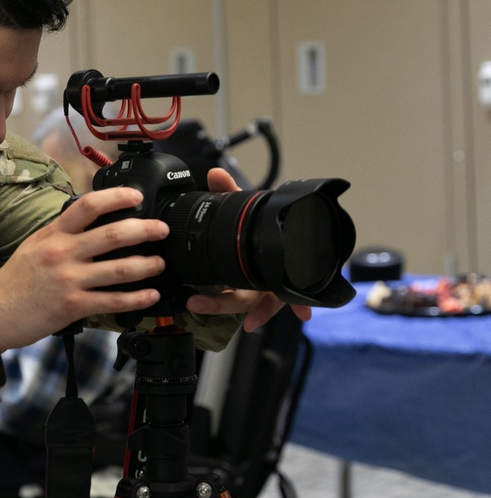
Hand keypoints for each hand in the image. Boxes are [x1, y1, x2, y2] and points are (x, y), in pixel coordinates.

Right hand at [0, 187, 166, 355]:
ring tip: (160, 263)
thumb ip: (62, 232)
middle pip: (114, 234)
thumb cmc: (13, 281)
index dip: (117, 197)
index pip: (89, 205)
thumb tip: (92, 219)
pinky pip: (114, 301)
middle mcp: (63, 253)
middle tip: (162, 230)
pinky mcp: (73, 306)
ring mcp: (69, 280)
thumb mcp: (34, 245)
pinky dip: (138, 298)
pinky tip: (151, 295)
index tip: (137, 197)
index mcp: (53, 233)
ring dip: (148, 265)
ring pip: (120, 269)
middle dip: (146, 230)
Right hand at [185, 167, 312, 331]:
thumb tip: (216, 174)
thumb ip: (231, 193)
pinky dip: (299, 305)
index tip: (193, 301)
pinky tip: (303, 313)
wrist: (297, 243)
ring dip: (257, 314)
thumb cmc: (267, 232)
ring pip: (261, 305)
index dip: (206, 297)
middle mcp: (254, 285)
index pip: (218, 284)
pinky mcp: (294, 287)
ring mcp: (274, 288)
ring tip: (251, 323)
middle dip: (216, 305)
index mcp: (238, 271)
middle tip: (198, 304)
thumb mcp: (248, 213)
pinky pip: (295, 299)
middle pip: (232, 299)